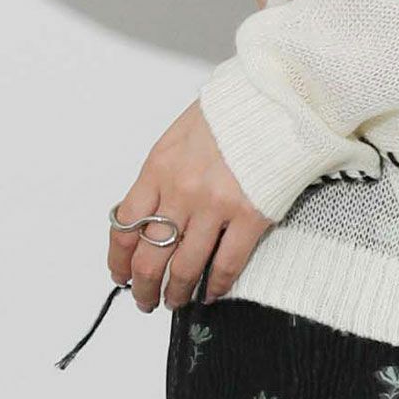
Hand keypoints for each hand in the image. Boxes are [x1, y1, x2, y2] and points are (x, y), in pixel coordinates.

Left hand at [109, 100, 274, 311]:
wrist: (278, 96)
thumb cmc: (233, 110)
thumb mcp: (182, 136)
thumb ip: (164, 175)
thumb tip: (150, 214)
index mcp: (160, 167)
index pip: (125, 226)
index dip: (119, 260)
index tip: (121, 275)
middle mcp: (182, 190)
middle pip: (150, 256)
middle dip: (145, 287)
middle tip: (146, 300)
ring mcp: (216, 205)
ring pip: (185, 267)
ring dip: (177, 293)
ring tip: (177, 301)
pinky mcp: (251, 215)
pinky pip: (227, 264)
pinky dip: (217, 285)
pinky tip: (213, 292)